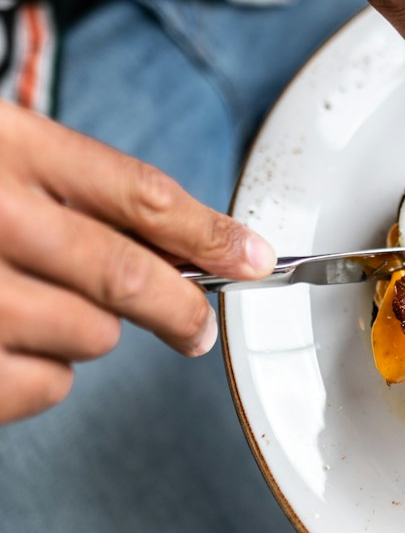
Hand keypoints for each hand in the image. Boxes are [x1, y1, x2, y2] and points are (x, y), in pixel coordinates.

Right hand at [0, 103, 275, 423]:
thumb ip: (60, 183)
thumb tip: (177, 240)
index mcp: (2, 145)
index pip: (136, 193)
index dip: (209, 231)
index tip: (252, 257)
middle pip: (127, 275)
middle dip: (180, 308)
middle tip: (194, 324)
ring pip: (88, 340)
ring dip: (84, 336)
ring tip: (32, 310)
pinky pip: (39, 388)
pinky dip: (37, 378)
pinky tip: (3, 347)